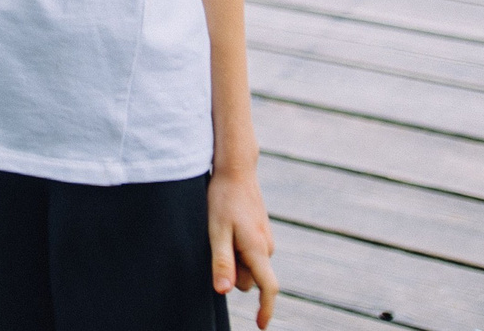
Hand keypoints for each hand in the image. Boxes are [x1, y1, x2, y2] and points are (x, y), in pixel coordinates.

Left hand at [211, 168, 277, 326]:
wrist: (236, 169)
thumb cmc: (223, 199)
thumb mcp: (216, 231)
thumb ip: (221, 262)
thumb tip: (223, 291)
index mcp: (258, 249)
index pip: (267, 287)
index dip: (265, 309)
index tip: (261, 326)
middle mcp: (267, 247)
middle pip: (249, 279)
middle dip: (234, 271)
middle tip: (219, 241)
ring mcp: (266, 239)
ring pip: (248, 265)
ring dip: (235, 258)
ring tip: (223, 230)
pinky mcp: (262, 233)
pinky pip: (249, 253)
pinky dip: (237, 248)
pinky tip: (229, 227)